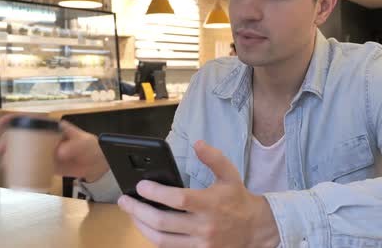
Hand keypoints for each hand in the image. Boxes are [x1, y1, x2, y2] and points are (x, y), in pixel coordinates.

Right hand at [0, 115, 108, 182]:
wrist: (96, 163)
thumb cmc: (90, 146)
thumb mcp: (83, 143)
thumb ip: (72, 146)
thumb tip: (58, 152)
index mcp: (52, 128)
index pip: (32, 119)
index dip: (15, 119)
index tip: (2, 123)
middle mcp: (45, 138)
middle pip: (22, 136)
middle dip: (8, 141)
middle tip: (2, 150)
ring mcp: (44, 152)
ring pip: (23, 152)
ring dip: (11, 157)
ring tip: (5, 165)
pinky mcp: (46, 164)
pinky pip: (31, 166)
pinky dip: (22, 169)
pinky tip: (14, 174)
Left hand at [117, 140, 279, 247]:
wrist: (256, 229)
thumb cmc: (238, 199)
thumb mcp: (230, 174)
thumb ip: (214, 158)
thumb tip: (197, 143)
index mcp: (210, 204)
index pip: (178, 200)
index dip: (156, 193)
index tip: (140, 186)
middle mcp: (204, 226)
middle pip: (163, 222)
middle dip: (138, 211)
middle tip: (125, 200)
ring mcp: (200, 243)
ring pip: (161, 240)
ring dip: (141, 226)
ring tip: (131, 213)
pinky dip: (154, 238)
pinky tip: (146, 226)